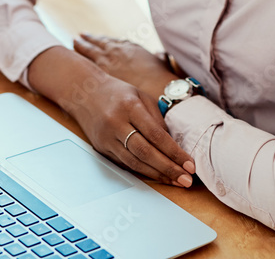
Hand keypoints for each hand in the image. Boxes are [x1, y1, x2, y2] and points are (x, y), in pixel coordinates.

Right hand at [27, 47, 195, 187]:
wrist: (84, 92)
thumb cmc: (119, 93)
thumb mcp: (142, 97)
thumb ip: (158, 120)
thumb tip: (174, 147)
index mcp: (130, 107)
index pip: (156, 135)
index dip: (174, 152)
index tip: (190, 164)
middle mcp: (116, 123)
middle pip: (145, 152)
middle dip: (168, 168)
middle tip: (187, 180)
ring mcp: (107, 138)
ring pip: (134, 162)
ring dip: (157, 175)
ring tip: (176, 181)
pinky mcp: (101, 148)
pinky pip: (125, 164)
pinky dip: (143, 172)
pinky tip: (158, 176)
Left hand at [73, 33, 175, 100]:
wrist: (159, 89)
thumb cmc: (162, 79)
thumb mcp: (162, 63)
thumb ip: (159, 57)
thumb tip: (160, 54)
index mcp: (131, 47)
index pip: (114, 41)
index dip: (105, 39)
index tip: (98, 38)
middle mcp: (118, 51)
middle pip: (99, 42)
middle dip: (89, 39)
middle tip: (79, 36)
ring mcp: (108, 61)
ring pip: (90, 50)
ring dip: (81, 45)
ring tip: (74, 41)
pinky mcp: (101, 74)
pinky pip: (86, 63)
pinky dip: (79, 58)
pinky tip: (72, 59)